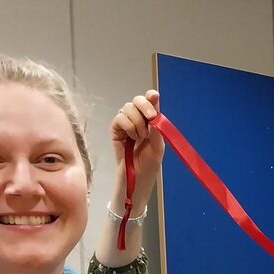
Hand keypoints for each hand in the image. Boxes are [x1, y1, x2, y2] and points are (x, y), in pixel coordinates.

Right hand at [111, 90, 164, 206]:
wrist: (137, 177)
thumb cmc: (149, 165)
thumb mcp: (158, 147)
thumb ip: (157, 129)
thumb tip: (155, 113)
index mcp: (151, 122)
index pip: (150, 103)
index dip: (151, 97)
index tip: (154, 96)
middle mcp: (138, 119)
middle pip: (137, 100)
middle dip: (144, 106)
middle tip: (150, 118)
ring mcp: (126, 124)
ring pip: (128, 108)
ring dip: (137, 122)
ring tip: (141, 137)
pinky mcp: (115, 130)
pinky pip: (119, 118)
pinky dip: (128, 126)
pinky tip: (131, 138)